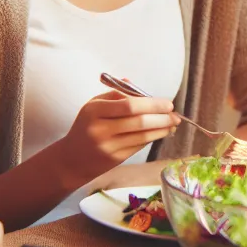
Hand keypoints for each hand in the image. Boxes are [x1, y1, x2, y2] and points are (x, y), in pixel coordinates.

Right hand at [59, 91, 180, 183]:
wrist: (71, 159)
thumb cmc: (86, 126)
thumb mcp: (94, 105)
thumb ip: (116, 94)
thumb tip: (138, 86)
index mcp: (94, 111)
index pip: (129, 105)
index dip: (152, 104)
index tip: (167, 104)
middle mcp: (100, 129)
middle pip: (139, 122)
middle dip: (162, 118)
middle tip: (175, 115)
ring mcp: (108, 146)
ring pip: (142, 136)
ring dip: (162, 129)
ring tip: (173, 124)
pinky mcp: (115, 159)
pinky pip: (139, 145)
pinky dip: (153, 138)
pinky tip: (161, 133)